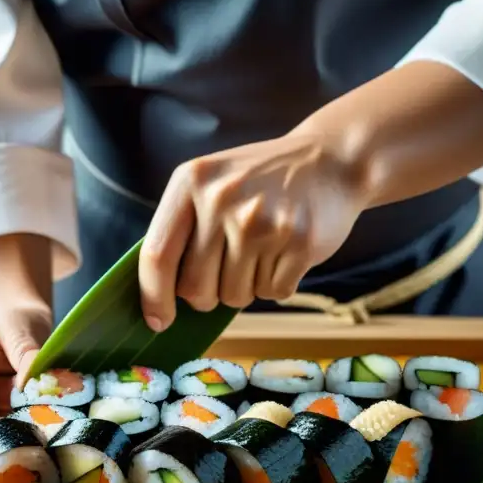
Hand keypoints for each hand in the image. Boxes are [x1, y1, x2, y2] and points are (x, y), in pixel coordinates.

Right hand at [0, 303, 51, 434]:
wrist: (21, 332)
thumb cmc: (14, 324)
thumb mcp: (18, 325)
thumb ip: (23, 350)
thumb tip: (32, 380)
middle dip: (3, 425)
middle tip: (38, 422)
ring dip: (16, 433)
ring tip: (45, 421)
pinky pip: (4, 443)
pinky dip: (23, 439)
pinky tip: (43, 431)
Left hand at [138, 133, 367, 329]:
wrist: (329, 160)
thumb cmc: (259, 182)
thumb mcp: (210, 184)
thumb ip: (182, 229)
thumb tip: (157, 298)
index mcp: (190, 181)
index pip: (157, 254)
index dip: (153, 296)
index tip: (156, 322)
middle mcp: (222, 199)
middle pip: (195, 288)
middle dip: (208, 295)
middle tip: (227, 271)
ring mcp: (262, 221)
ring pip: (234, 297)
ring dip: (246, 287)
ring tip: (262, 250)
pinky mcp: (299, 242)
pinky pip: (272, 294)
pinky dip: (277, 283)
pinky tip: (285, 252)